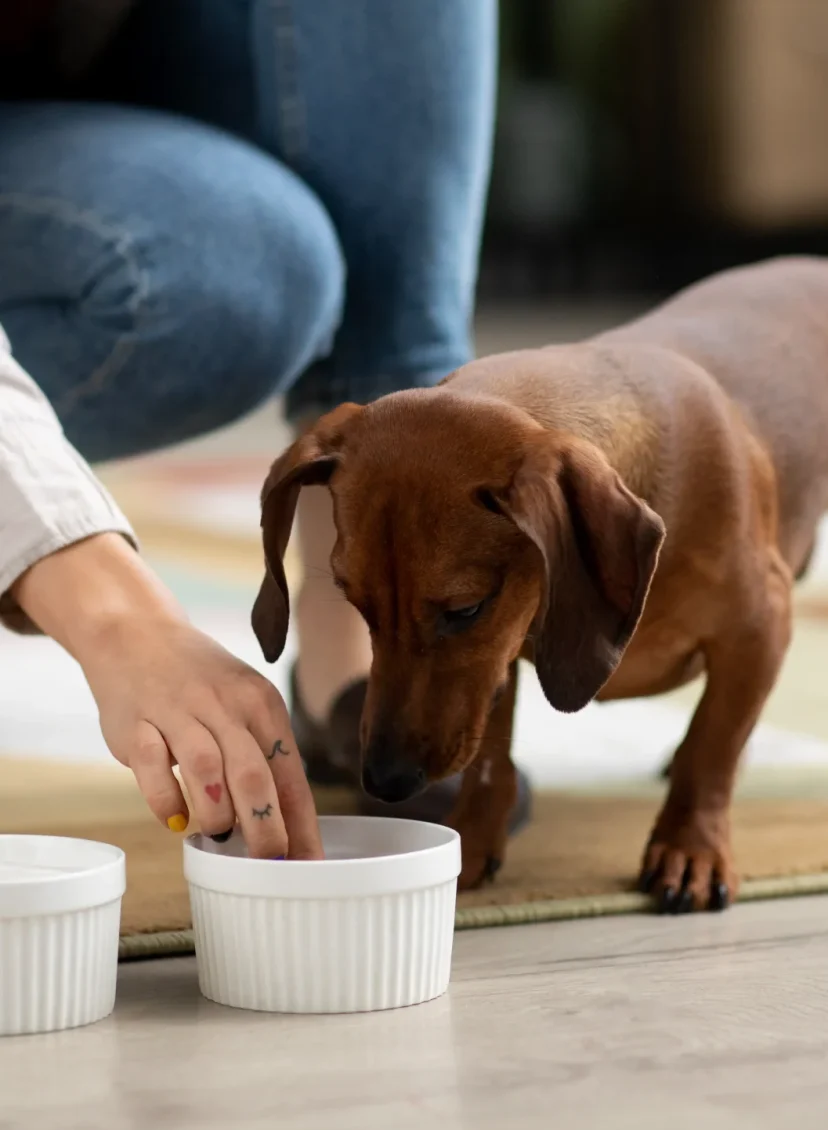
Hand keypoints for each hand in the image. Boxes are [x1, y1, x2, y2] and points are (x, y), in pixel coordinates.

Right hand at [12, 534, 321, 859]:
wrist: (136, 633)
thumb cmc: (201, 682)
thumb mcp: (244, 706)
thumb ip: (263, 757)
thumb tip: (288, 827)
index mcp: (261, 704)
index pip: (290, 773)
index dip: (301, 823)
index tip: (308, 864)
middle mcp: (224, 705)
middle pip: (254, 776)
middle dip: (265, 828)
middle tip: (267, 863)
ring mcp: (178, 711)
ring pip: (207, 771)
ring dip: (217, 814)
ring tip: (219, 834)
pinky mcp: (136, 723)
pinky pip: (154, 769)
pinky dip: (166, 801)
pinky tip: (176, 820)